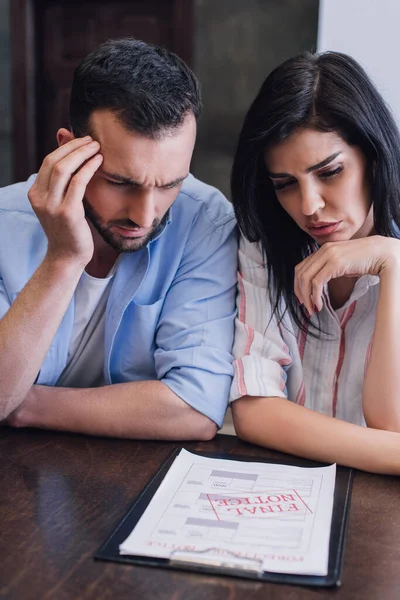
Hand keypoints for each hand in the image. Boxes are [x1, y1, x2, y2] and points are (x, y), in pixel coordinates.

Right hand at [28, 136, 102, 266]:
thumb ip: (63, 185)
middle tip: (92, 139)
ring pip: (64, 168)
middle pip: (54, 161)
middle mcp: (40, 197)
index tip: (82, 139)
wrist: (67, 258)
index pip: (48, 161)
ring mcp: (52, 205)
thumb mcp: (61, 204)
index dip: (65, 147)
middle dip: (74, 146)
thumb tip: (73, 159)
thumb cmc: (69, 230)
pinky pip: (78, 183)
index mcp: (36, 193)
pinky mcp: (67, 212)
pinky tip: (99, 161)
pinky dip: (89, 168)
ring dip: (82, 153)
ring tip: (97, 146)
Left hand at [294, 236, 399, 314]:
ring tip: (312, 309)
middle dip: (299, 292)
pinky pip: (317, 282)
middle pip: (300, 273)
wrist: (382, 253)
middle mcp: (323, 250)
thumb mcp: (342, 264)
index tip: (302, 297)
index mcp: (323, 250)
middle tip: (305, 306)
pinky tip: (319, 305)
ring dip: (307, 296)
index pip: (301, 267)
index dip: (298, 284)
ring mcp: (328, 255)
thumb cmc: (365, 260)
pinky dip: (315, 296)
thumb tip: (318, 285)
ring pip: (306, 278)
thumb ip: (329, 269)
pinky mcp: (334, 263)